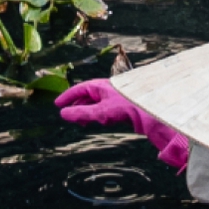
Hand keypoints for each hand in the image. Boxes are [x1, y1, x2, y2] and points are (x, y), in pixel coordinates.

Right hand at [55, 76, 190, 168]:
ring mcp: (114, 97)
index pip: (79, 89)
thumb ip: (81, 113)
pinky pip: (104, 109)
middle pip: (86, 96)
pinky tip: (98, 122)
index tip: (57, 104)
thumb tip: (63, 114)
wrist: (151, 112)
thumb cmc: (127, 107)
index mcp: (100, 86)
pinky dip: (97, 115)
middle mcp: (107, 89)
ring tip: (82, 122)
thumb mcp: (100, 112)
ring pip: (95, 103)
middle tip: (67, 116)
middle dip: (76, 106)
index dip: (67, 97)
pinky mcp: (121, 106)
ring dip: (86, 112)